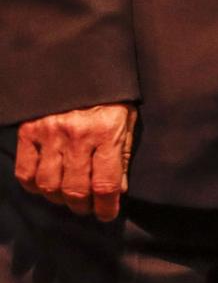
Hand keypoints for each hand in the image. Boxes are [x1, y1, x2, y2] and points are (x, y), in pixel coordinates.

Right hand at [14, 103, 136, 220]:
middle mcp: (77, 136)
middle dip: (82, 207)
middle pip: (74, 190)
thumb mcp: (126, 123)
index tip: (107, 214)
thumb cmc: (109, 98)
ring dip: (58, 199)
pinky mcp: (29, 131)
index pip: (105, 184)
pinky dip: (34, 186)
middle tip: (87, 208)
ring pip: (48, 185)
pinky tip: (45, 186)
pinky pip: (25, 171)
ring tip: (67, 198)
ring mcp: (50, 134)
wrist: (81, 68)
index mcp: (107, 133)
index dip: (106, 207)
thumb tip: (117, 192)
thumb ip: (121, 156)